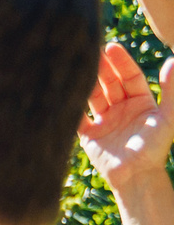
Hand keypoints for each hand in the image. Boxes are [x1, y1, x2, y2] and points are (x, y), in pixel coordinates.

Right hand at [80, 42, 173, 198]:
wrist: (135, 177)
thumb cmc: (155, 147)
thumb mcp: (168, 116)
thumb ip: (172, 90)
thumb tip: (173, 60)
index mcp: (141, 102)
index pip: (130, 76)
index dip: (121, 62)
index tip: (111, 47)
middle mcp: (122, 109)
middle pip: (110, 83)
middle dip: (101, 68)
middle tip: (91, 52)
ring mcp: (104, 121)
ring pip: (92, 97)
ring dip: (85, 83)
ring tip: (75, 68)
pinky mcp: (89, 136)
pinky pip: (76, 118)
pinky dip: (69, 107)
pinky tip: (62, 94)